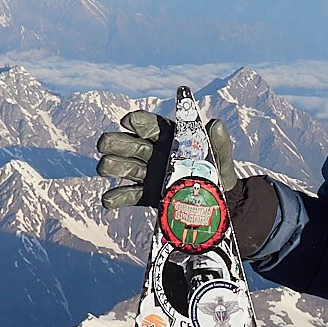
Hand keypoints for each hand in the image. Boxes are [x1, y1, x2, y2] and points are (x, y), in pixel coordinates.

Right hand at [96, 109, 238, 210]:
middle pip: (129, 144)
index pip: (150, 125)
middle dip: (115, 142)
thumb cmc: (217, 174)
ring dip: (111, 165)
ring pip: (123, 166)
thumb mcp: (222, 159)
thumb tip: (216, 123)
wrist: (216, 205)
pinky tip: (108, 200)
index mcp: (170, 138)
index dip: (138, 121)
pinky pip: (127, 195)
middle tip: (106, 143)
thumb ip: (219, 143)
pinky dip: (116, 197)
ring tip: (105, 167)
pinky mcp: (145, 195)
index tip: (129, 121)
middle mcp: (154, 153)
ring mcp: (147, 174)